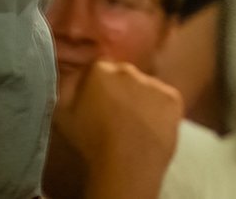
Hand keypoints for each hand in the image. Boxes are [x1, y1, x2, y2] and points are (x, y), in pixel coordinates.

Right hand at [53, 61, 181, 195]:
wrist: (127, 166)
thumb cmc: (92, 142)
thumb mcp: (62, 114)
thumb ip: (66, 89)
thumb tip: (72, 78)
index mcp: (99, 70)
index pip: (99, 70)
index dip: (98, 89)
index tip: (97, 105)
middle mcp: (127, 70)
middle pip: (123, 76)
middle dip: (120, 91)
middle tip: (116, 116)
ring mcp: (153, 83)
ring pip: (146, 88)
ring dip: (141, 100)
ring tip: (135, 125)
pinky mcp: (173, 98)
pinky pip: (165, 99)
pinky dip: (161, 110)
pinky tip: (151, 127)